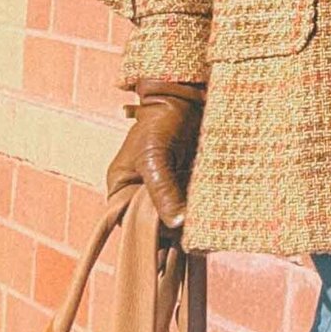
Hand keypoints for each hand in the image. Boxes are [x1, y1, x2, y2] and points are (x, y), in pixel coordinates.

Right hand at [110, 78, 206, 227]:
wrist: (187, 101)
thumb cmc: (160, 123)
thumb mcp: (155, 156)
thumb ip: (162, 190)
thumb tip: (175, 223)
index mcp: (121, 187)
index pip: (129, 222)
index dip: (149, 229)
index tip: (171, 228)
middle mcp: (139, 194)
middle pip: (153, 225)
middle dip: (171, 228)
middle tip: (190, 223)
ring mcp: (163, 193)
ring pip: (173, 220)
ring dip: (187, 222)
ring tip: (201, 218)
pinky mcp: (183, 189)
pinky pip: (188, 210)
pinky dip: (197, 214)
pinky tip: (209, 213)